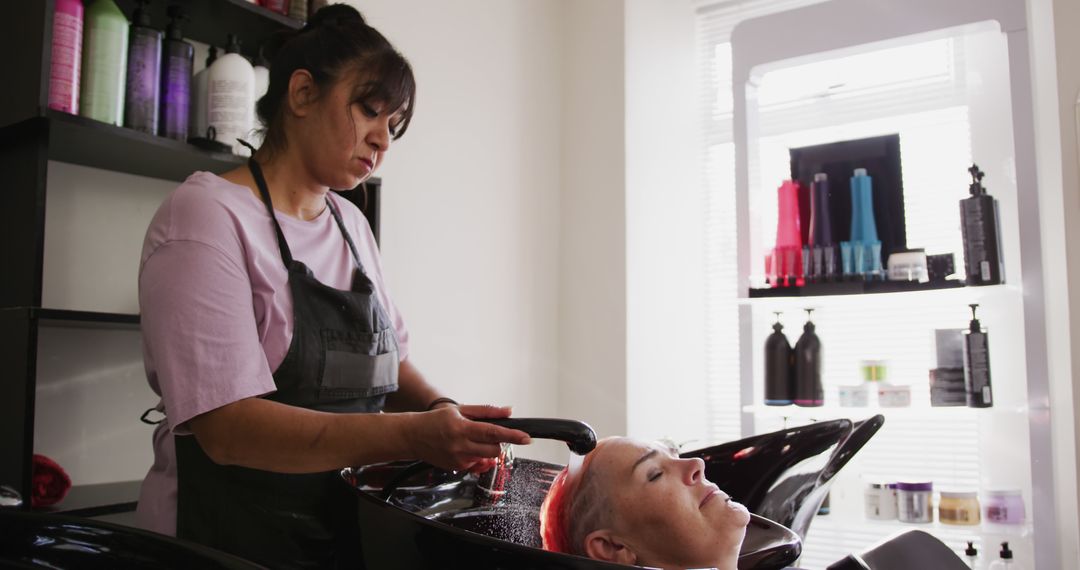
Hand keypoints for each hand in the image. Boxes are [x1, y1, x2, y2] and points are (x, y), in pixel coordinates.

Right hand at [406, 404, 530, 471]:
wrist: (413, 436)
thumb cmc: (435, 421)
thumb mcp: (460, 409)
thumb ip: (486, 411)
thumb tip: (508, 411)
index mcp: (462, 428)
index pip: (493, 432)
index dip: (512, 435)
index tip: (526, 438)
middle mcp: (460, 446)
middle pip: (494, 449)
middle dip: (497, 442)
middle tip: (487, 433)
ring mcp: (458, 460)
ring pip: (487, 458)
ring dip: (486, 449)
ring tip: (472, 440)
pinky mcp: (457, 468)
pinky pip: (477, 465)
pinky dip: (477, 456)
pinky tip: (465, 449)